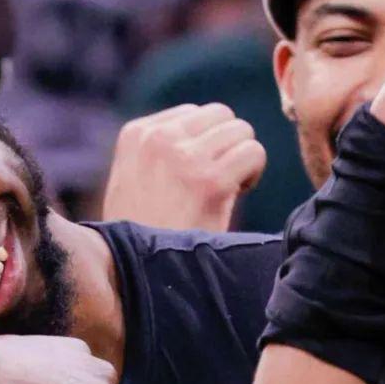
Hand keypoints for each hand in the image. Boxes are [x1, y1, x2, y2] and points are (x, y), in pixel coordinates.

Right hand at [102, 104, 266, 231]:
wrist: (137, 269)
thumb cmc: (139, 230)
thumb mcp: (131, 177)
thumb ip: (157, 147)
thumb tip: (201, 123)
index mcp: (135, 133)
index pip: (192, 113)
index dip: (202, 142)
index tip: (194, 174)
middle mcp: (158, 138)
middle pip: (220, 115)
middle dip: (225, 145)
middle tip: (215, 179)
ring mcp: (184, 157)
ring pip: (241, 130)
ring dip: (239, 158)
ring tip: (222, 189)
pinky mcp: (210, 180)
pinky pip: (253, 153)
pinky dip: (252, 173)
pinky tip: (232, 196)